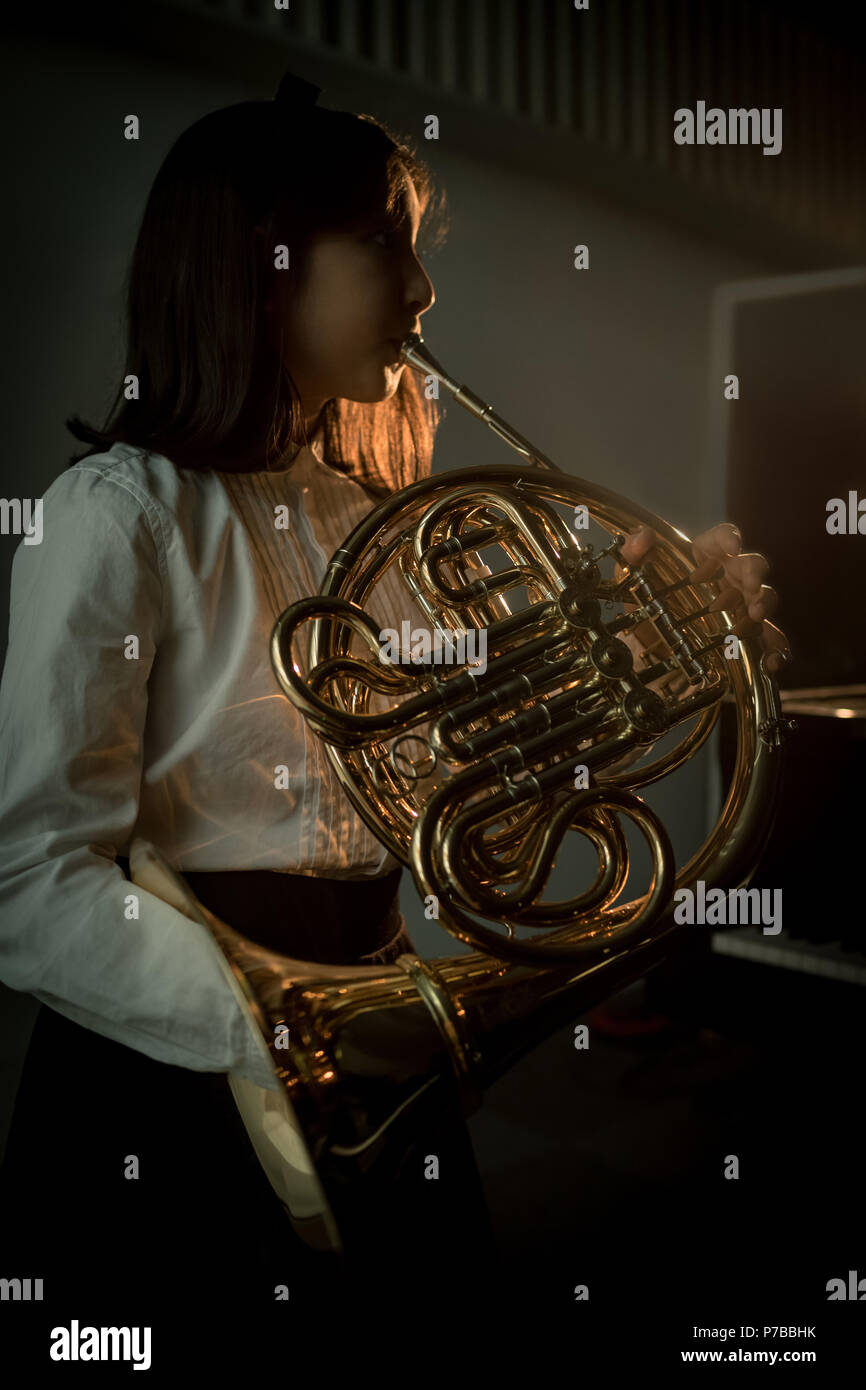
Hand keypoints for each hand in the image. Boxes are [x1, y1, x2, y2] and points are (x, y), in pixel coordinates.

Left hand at [619, 522, 790, 676]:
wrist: (646, 640)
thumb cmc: (645, 598)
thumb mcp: (632, 573)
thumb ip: (633, 552)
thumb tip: (642, 537)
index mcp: (705, 555)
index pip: (723, 537)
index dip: (730, 538)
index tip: (732, 547)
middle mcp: (728, 576)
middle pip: (752, 565)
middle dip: (754, 573)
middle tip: (749, 587)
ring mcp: (739, 604)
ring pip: (765, 597)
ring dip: (763, 603)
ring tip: (754, 616)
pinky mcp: (744, 632)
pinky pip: (769, 638)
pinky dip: (775, 649)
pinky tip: (772, 660)